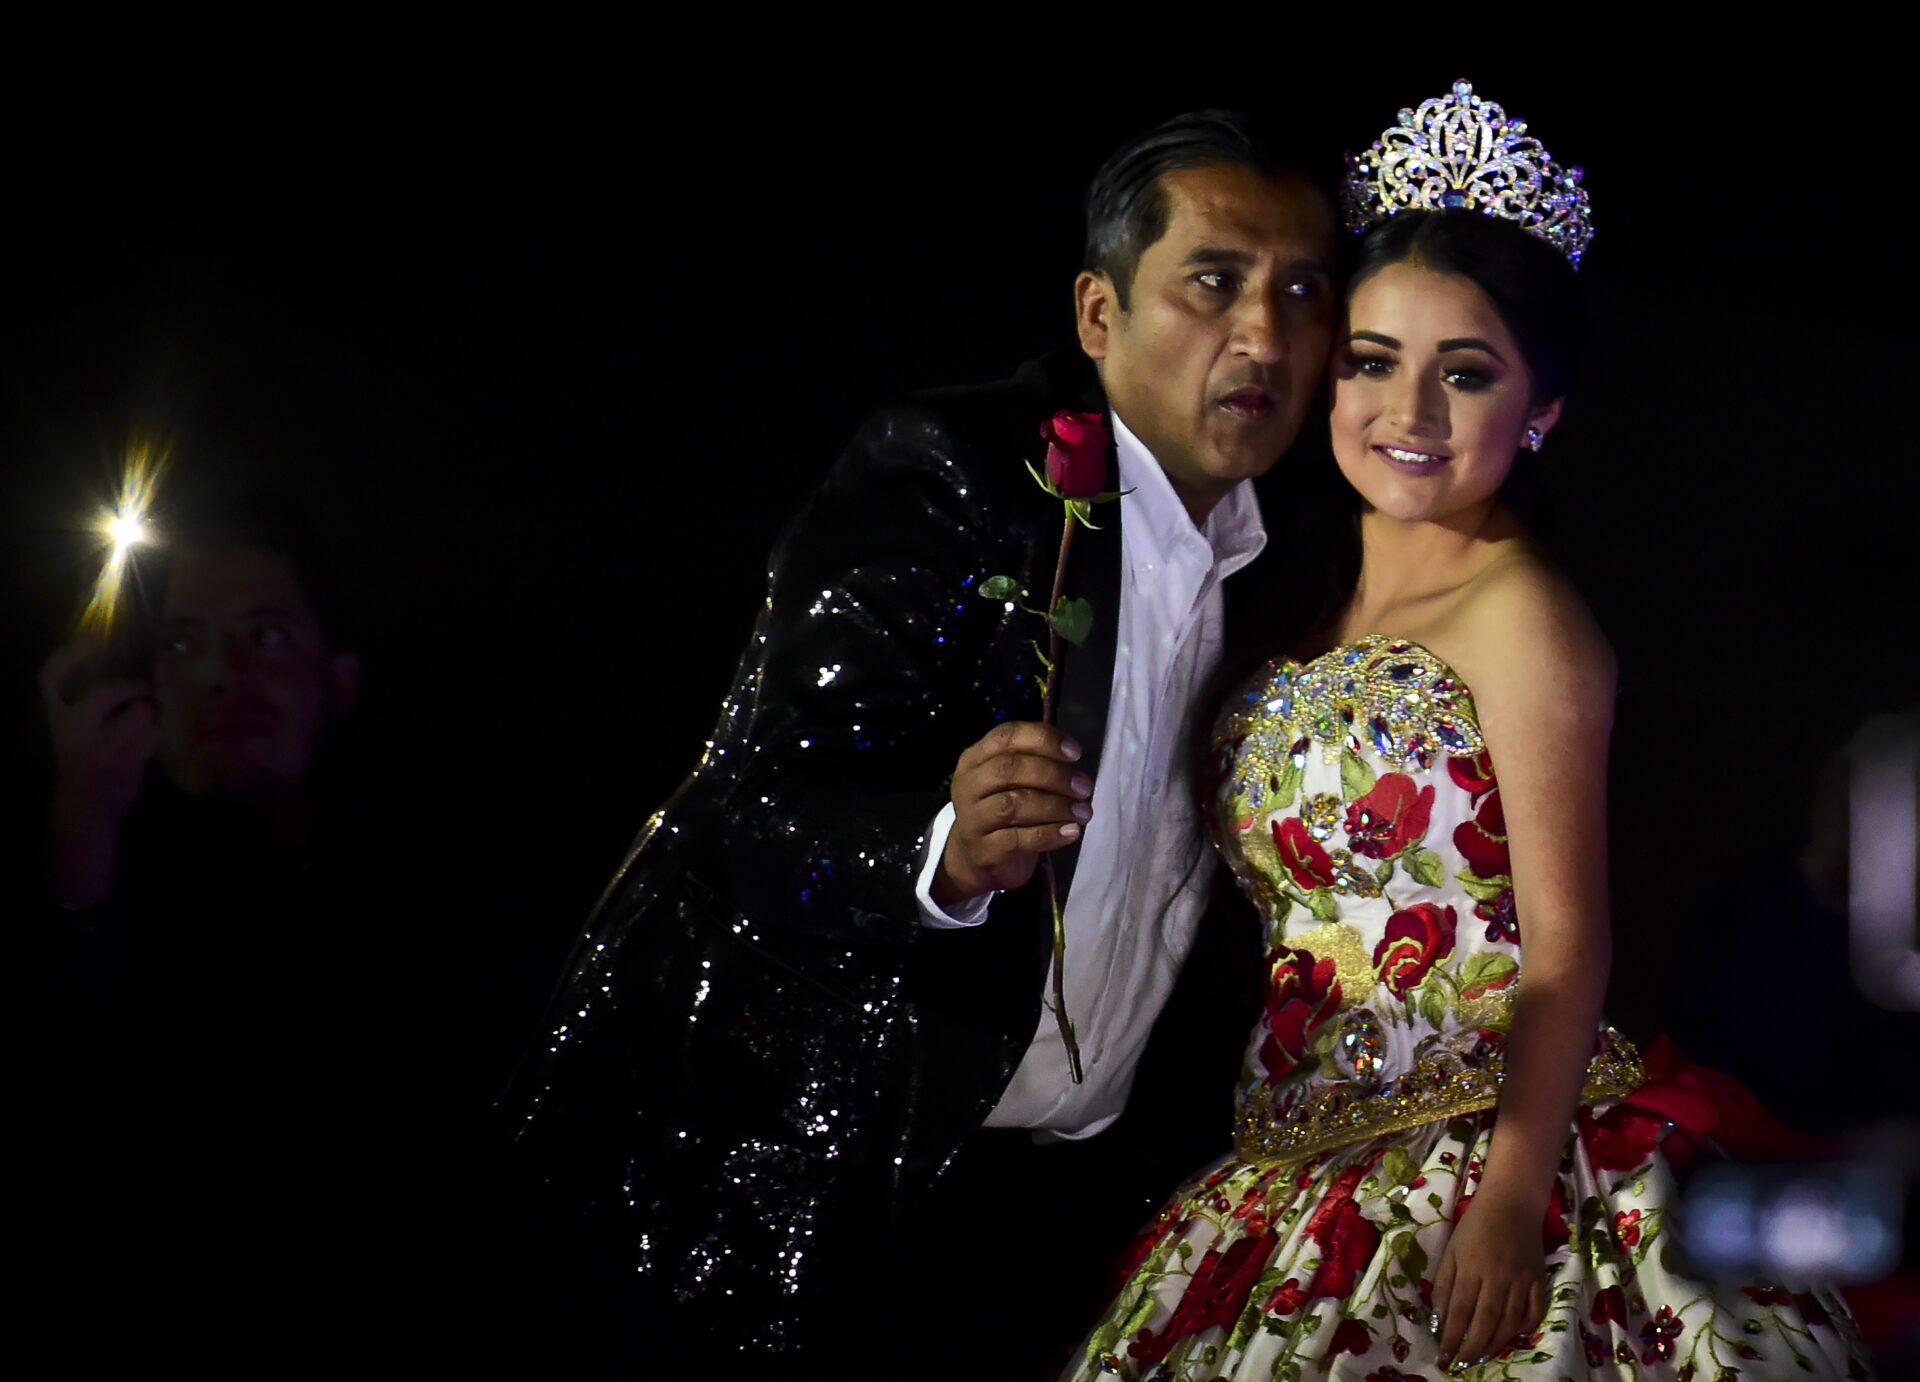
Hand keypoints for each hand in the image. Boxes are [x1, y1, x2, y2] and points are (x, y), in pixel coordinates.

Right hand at [40, 641, 160, 905]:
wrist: (87, 802)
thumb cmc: (86, 753)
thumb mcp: (78, 723)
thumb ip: (100, 693)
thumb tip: (151, 662)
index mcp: (57, 714)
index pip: (52, 677)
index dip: (70, 655)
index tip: (91, 639)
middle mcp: (73, 728)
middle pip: (108, 691)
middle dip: (136, 686)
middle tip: (142, 689)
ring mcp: (100, 746)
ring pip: (143, 711)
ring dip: (152, 712)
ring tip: (144, 720)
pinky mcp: (124, 762)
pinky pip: (154, 733)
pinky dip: (157, 732)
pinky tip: (146, 739)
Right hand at [932, 721, 1092, 905]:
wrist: (980, 856)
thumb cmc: (1004, 809)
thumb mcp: (1014, 781)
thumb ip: (1035, 762)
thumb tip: (1071, 756)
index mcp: (975, 758)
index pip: (1006, 737)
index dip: (1043, 739)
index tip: (1075, 752)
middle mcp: (968, 785)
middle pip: (1009, 769)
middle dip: (1053, 775)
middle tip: (1084, 787)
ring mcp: (972, 819)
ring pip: (1013, 805)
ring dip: (1056, 806)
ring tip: (1083, 812)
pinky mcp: (984, 850)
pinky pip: (1019, 839)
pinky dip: (1050, 834)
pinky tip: (1071, 831)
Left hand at [1432, 1190, 1545, 1368]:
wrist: (1511, 1202)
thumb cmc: (1475, 1225)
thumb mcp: (1452, 1250)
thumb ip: (1445, 1284)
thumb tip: (1440, 1318)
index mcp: (1472, 1268)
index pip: (1460, 1311)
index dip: (1451, 1337)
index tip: (1444, 1356)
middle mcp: (1498, 1277)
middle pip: (1485, 1321)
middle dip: (1473, 1347)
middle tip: (1463, 1364)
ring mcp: (1522, 1280)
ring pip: (1510, 1321)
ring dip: (1496, 1343)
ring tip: (1483, 1356)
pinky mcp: (1539, 1279)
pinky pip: (1535, 1311)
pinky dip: (1525, 1328)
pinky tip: (1513, 1337)